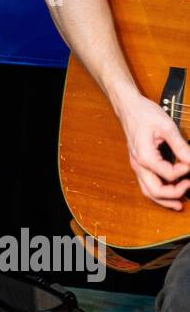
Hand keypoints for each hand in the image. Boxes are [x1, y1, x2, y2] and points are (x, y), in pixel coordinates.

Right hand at [117, 91, 189, 209]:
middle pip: (155, 191)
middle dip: (174, 194)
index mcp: (145, 157)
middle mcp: (138, 165)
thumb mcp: (167, 127)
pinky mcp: (139, 164)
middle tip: (189, 187)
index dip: (185, 170)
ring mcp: (137, 166)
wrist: (128, 107)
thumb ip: (180, 146)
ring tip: (179, 204)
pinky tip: (169, 193)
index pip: (169, 174)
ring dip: (164, 200)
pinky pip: (146, 184)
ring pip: (148, 191)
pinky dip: (158, 192)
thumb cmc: (144, 114)